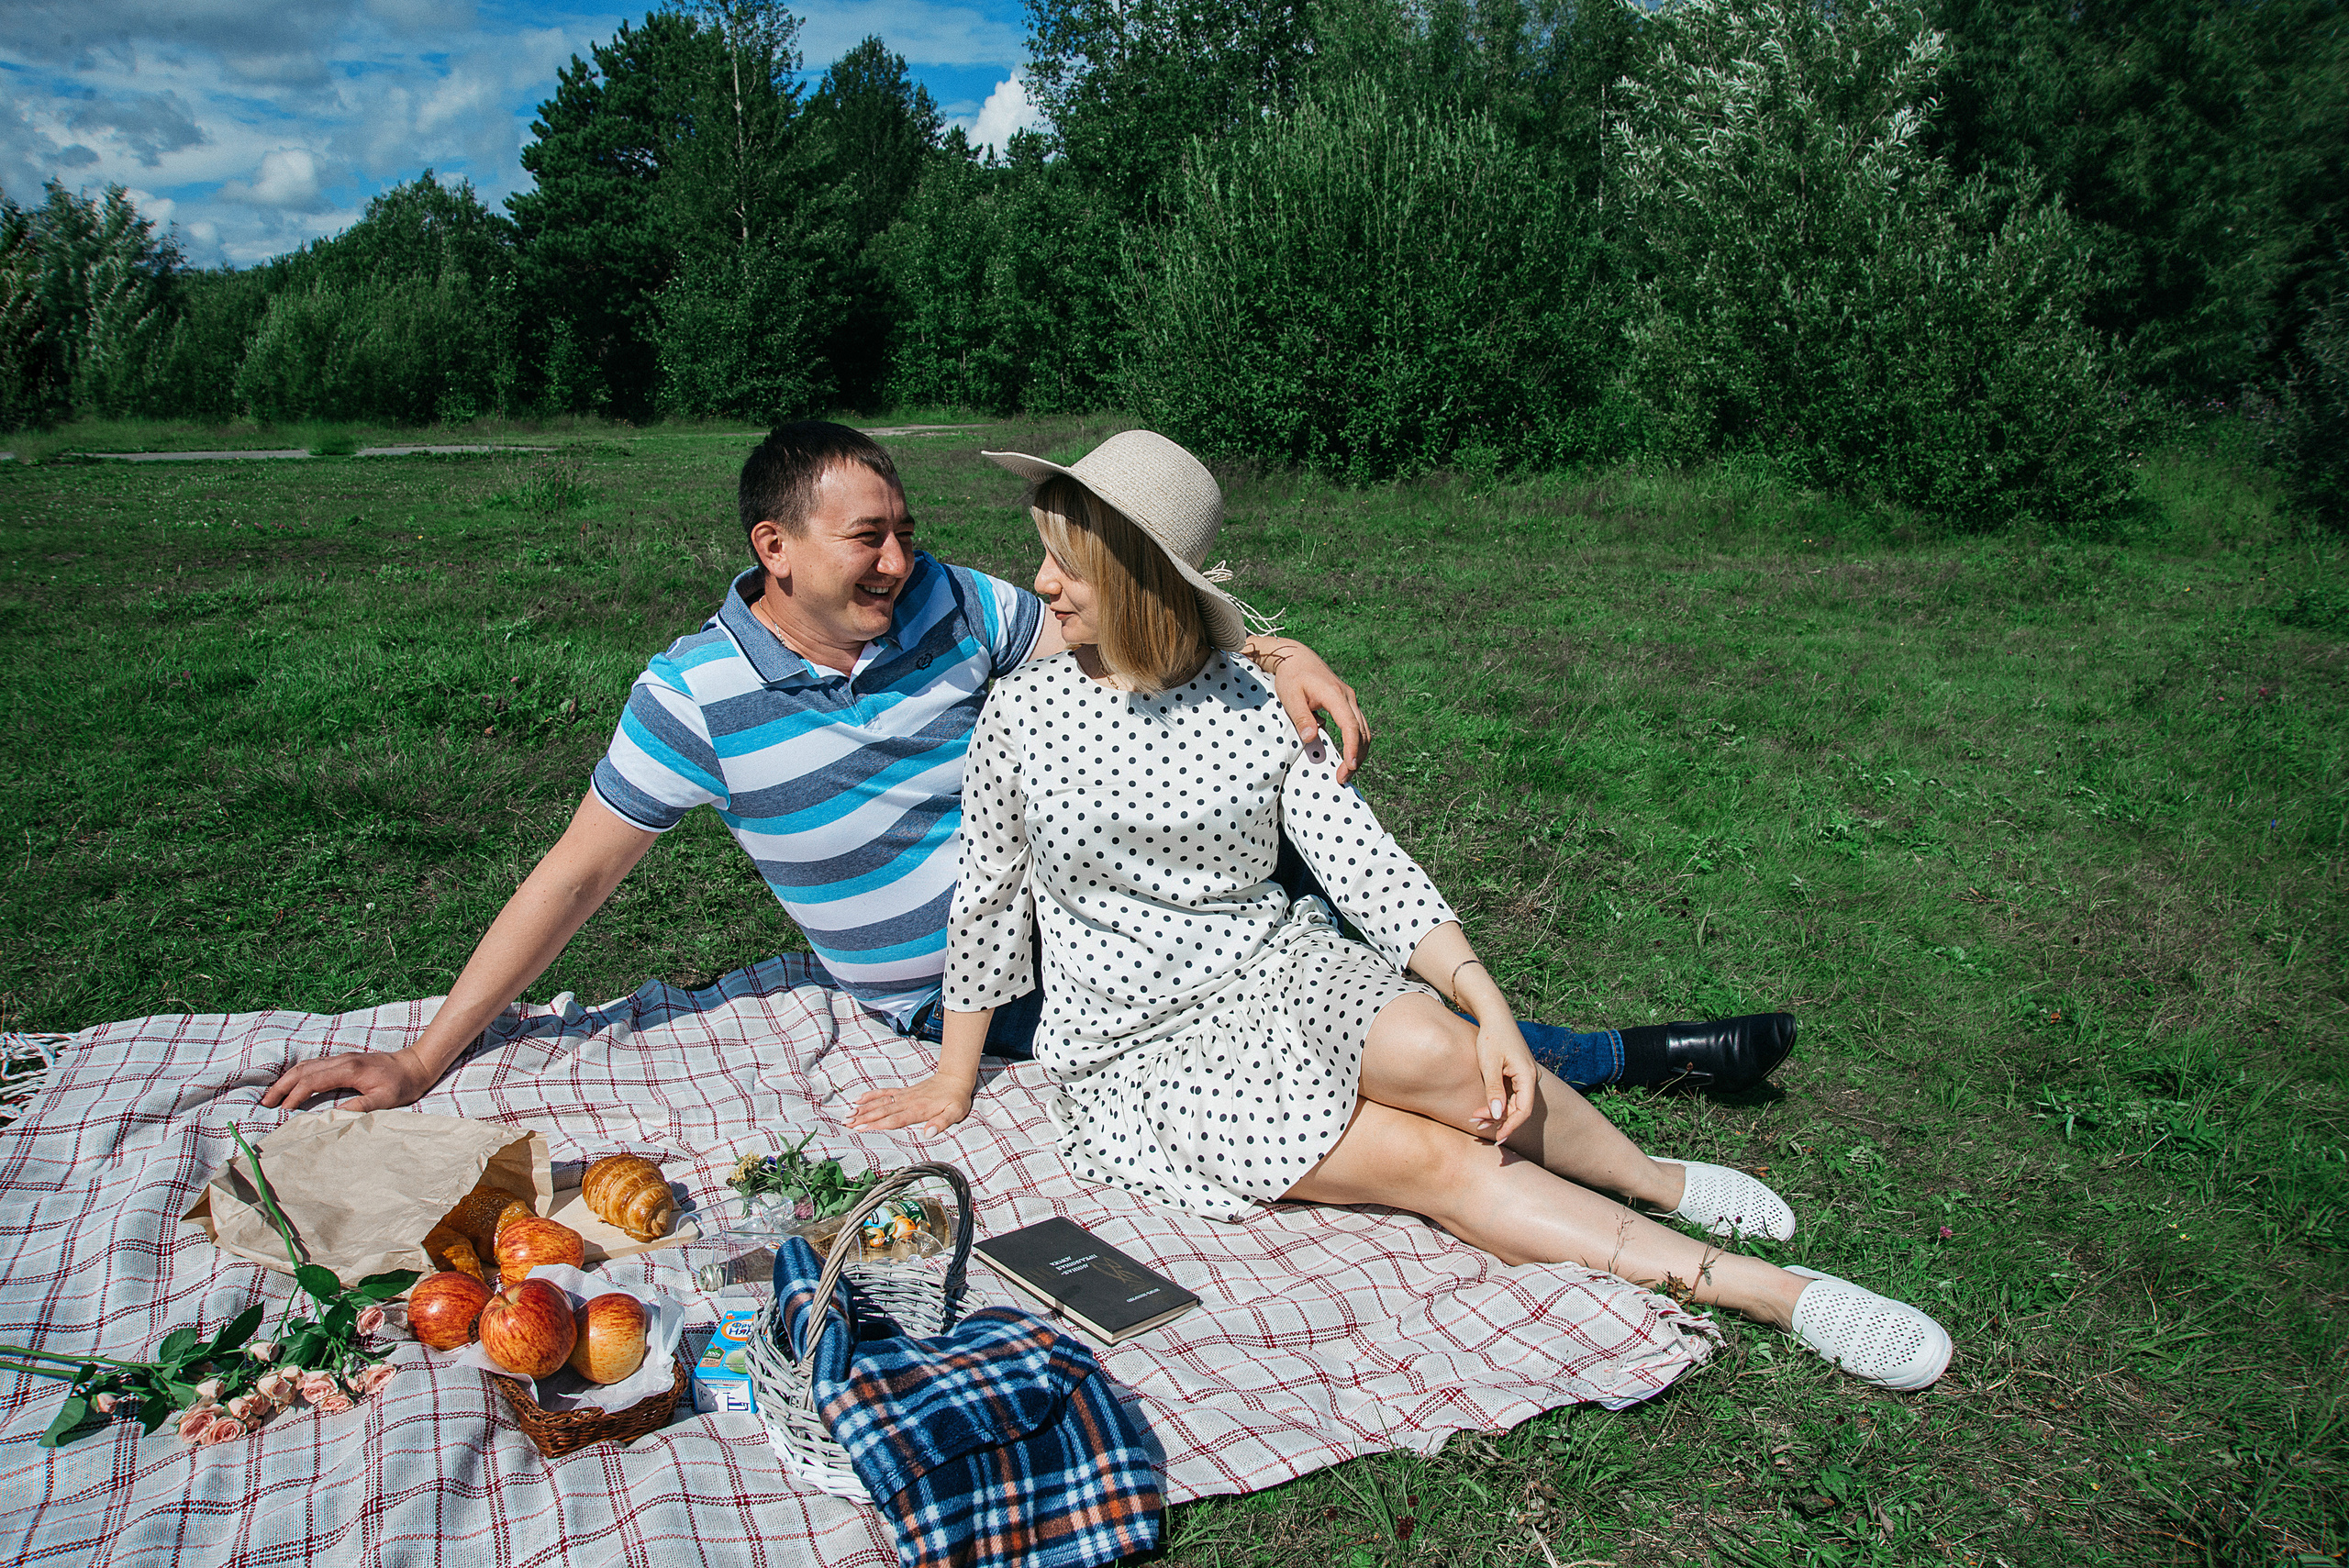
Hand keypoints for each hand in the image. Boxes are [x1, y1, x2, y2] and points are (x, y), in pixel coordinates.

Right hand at [262, 1046, 433, 1111]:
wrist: (415, 1064)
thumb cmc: (401, 1084)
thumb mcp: (385, 1100)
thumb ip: (360, 1107)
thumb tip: (333, 1116)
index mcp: (349, 1069)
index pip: (313, 1081)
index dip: (295, 1096)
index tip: (283, 1111)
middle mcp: (341, 1060)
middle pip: (303, 1070)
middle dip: (282, 1087)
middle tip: (265, 1103)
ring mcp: (341, 1058)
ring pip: (306, 1066)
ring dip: (287, 1080)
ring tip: (273, 1097)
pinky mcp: (343, 1061)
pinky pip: (314, 1065)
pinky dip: (298, 1075)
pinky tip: (292, 1085)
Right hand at [848, 1073, 975, 1134]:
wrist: (955, 1078)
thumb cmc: (956, 1099)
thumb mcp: (955, 1112)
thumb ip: (942, 1122)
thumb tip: (928, 1133)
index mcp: (919, 1110)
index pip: (894, 1119)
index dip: (877, 1124)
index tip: (861, 1127)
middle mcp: (908, 1102)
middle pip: (882, 1111)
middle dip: (863, 1117)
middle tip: (846, 1123)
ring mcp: (905, 1096)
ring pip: (881, 1102)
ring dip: (863, 1108)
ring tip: (847, 1114)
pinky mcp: (904, 1092)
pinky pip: (885, 1093)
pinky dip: (872, 1095)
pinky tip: (859, 1099)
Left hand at [1265, 643, 1369, 782]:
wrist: (1297, 657)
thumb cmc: (1292, 676)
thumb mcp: (1290, 696)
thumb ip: (1301, 717)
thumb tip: (1311, 738)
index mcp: (1335, 695)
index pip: (1350, 725)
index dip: (1352, 748)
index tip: (1349, 766)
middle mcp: (1348, 697)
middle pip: (1362, 732)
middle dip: (1357, 757)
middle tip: (1343, 779)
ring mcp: (1350, 700)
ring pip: (1364, 730)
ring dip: (1359, 752)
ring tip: (1346, 772)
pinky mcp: (1347, 703)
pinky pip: (1358, 726)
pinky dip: (1357, 743)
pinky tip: (1348, 757)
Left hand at [1469, 1019, 1535, 1144]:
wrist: (1494, 1016)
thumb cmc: (1491, 1037)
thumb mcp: (1489, 1064)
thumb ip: (1494, 1089)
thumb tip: (1498, 1115)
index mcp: (1527, 1075)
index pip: (1524, 1109)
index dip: (1512, 1126)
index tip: (1498, 1138)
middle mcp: (1530, 1077)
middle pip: (1519, 1108)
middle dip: (1500, 1120)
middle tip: (1477, 1124)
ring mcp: (1525, 1076)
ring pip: (1515, 1103)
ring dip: (1498, 1113)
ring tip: (1476, 1119)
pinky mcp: (1517, 1074)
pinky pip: (1512, 1095)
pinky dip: (1499, 1103)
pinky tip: (1485, 1108)